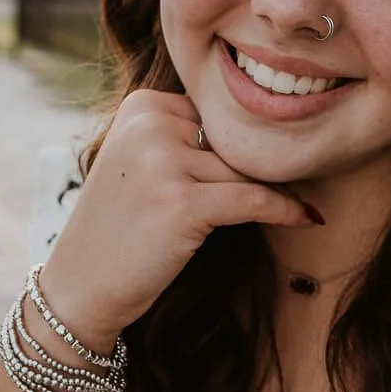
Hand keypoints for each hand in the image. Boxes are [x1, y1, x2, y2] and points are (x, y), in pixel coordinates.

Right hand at [37, 89, 319, 345]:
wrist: (81, 286)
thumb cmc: (121, 228)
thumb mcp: (143, 163)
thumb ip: (189, 139)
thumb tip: (271, 135)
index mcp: (141, 105)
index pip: (217, 116)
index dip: (236, 148)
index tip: (259, 169)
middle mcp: (149, 124)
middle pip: (234, 142)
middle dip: (253, 172)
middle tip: (279, 193)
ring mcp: (163, 161)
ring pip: (246, 171)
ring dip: (269, 194)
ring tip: (294, 208)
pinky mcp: (182, 203)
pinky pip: (255, 200)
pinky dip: (286, 210)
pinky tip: (309, 219)